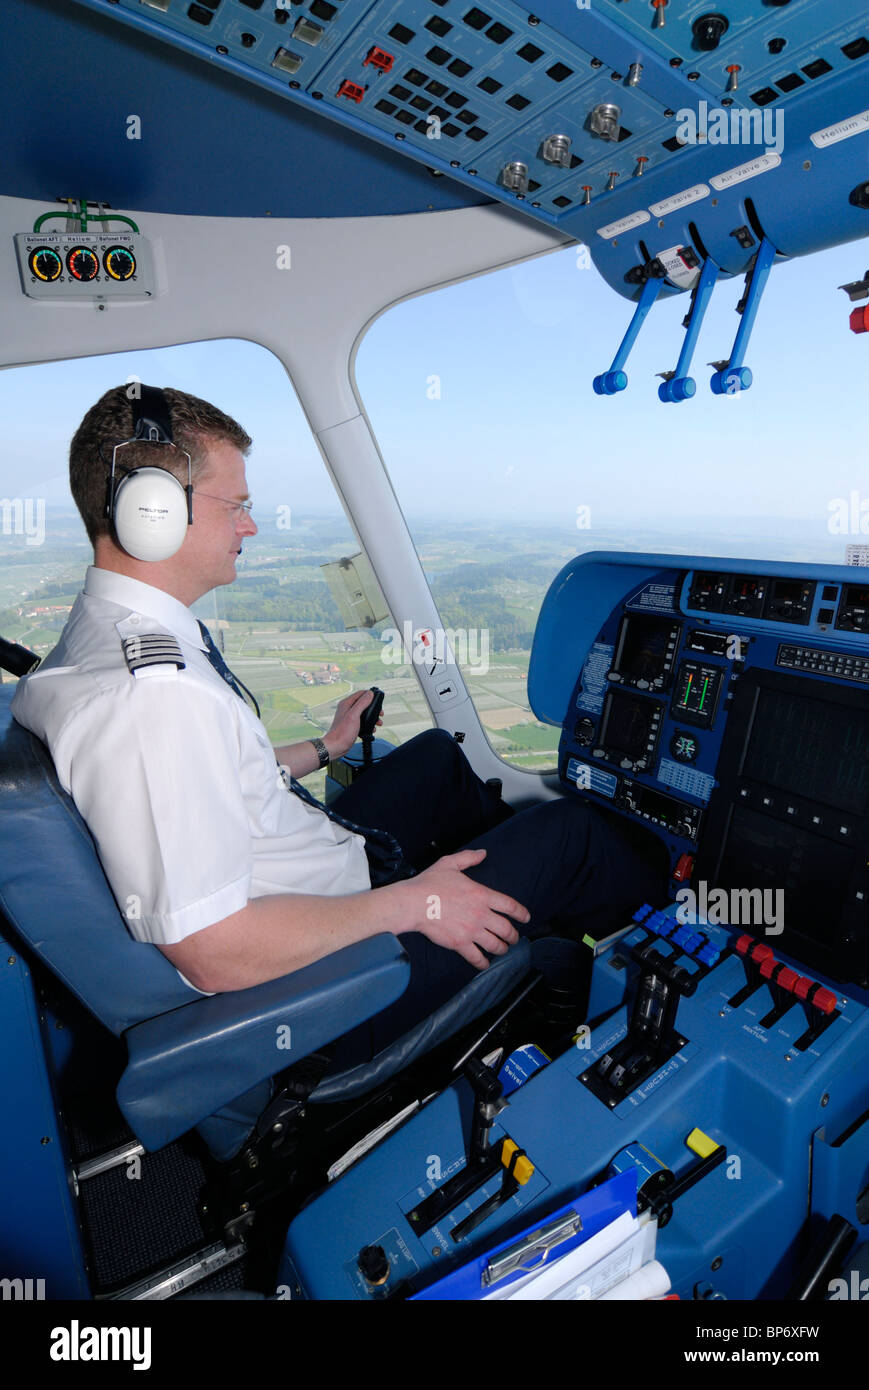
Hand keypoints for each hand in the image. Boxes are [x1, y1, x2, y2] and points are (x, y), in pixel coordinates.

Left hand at [325, 689, 381, 757]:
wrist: (336, 746)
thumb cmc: (342, 732)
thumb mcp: (354, 715)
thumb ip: (362, 703)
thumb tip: (370, 693)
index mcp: (346, 703)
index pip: (361, 693)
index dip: (371, 695)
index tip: (378, 700)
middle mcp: (348, 709)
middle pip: (364, 703)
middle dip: (374, 708)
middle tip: (380, 714)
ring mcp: (349, 717)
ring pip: (365, 713)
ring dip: (373, 718)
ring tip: (378, 723)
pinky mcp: (352, 725)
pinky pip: (363, 722)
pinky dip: (368, 725)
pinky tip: (371, 730)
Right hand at [409, 849, 529, 969]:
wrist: (413, 903)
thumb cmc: (429, 883)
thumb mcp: (450, 864)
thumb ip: (468, 858)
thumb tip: (483, 853)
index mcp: (481, 895)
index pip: (510, 906)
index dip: (521, 913)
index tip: (526, 918)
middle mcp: (481, 914)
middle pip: (507, 929)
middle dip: (513, 935)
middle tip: (514, 938)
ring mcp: (471, 931)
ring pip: (495, 945)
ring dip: (502, 948)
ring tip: (503, 949)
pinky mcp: (460, 944)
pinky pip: (477, 957)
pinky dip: (483, 963)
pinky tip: (485, 963)